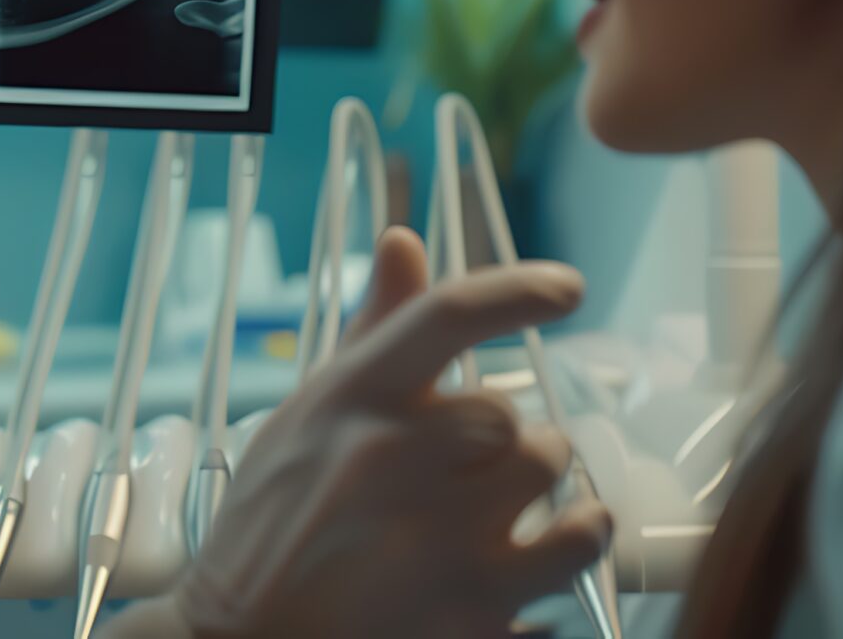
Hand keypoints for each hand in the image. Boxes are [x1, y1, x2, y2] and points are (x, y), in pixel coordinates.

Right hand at [160, 227, 609, 638]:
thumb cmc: (271, 529)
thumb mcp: (305, 416)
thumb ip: (371, 330)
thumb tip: (406, 241)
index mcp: (351, 401)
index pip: (447, 315)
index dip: (519, 289)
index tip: (566, 288)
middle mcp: (396, 460)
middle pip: (515, 419)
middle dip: (506, 447)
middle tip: (469, 477)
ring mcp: (439, 540)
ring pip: (552, 478)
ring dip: (541, 495)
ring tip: (501, 515)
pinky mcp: (475, 611)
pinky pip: (571, 557)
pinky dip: (571, 549)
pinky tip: (542, 556)